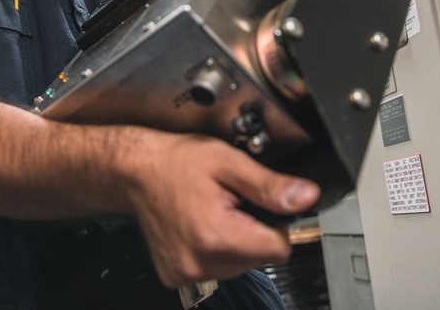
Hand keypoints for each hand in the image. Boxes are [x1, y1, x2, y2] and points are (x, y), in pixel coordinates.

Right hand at [124, 132, 319, 287]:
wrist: (135, 171)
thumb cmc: (175, 163)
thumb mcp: (228, 162)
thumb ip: (269, 185)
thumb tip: (305, 196)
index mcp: (215, 235)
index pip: (279, 248)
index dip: (276, 223)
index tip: (259, 205)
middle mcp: (199, 261)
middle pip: (259, 259)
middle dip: (252, 231)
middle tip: (229, 204)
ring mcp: (186, 272)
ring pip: (239, 266)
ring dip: (234, 242)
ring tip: (213, 213)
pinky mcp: (177, 276)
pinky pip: (216, 269)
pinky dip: (214, 250)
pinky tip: (200, 226)